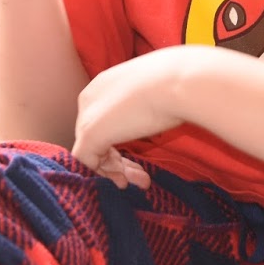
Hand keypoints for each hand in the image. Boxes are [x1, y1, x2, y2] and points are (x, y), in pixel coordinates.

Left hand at [73, 47, 212, 189]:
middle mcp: (90, 97)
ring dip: (115, 171)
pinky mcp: (90, 133)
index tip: (138, 158)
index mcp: (104, 84)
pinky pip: (86, 161)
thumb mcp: (156, 91)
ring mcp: (87, 115)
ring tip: (139, 182)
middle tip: (141, 174)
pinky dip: (105, 175)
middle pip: (97, 137)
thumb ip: (146, 104)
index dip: (118, 142)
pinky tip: (125, 182)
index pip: (104, 120)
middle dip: (117, 161)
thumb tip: (154, 115)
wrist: (176, 82)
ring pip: (91, 151)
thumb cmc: (174, 83)